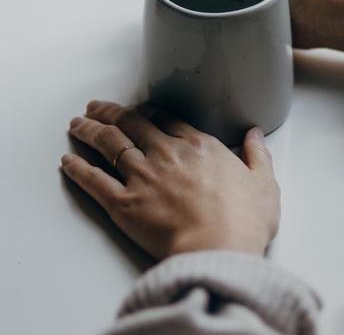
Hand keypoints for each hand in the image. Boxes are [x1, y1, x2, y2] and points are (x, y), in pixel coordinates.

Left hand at [61, 101, 279, 259]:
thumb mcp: (264, 183)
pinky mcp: (124, 204)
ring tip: (77, 123)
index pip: (164, 119)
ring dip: (90, 131)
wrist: (219, 249)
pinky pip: (94, 181)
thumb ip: (257, 155)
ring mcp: (142, 176)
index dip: (146, 111)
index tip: (136, 109)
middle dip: (110, 112)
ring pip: (109, 144)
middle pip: (131, 124)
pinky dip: (78, 169)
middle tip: (95, 106)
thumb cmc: (243, 220)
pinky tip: (67, 161)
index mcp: (198, 146)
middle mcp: (166, 154)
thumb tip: (256, 134)